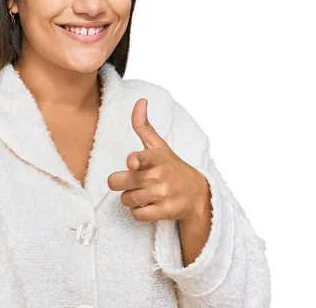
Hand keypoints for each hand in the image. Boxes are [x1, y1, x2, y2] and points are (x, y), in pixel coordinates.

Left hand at [107, 98, 210, 222]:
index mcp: (155, 158)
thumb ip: (143, 125)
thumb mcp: (158, 145)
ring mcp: (162, 195)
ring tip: (144, 192)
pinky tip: (148, 204)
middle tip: (133, 181)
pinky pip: (137, 215)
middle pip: (118, 183)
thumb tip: (140, 100)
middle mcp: (158, 176)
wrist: (196, 193)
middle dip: (121, 183)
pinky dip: (138, 212)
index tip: (132, 163)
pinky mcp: (164, 212)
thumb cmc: (170, 166)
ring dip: (131, 198)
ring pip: (126, 200)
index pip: (140, 158)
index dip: (133, 161)